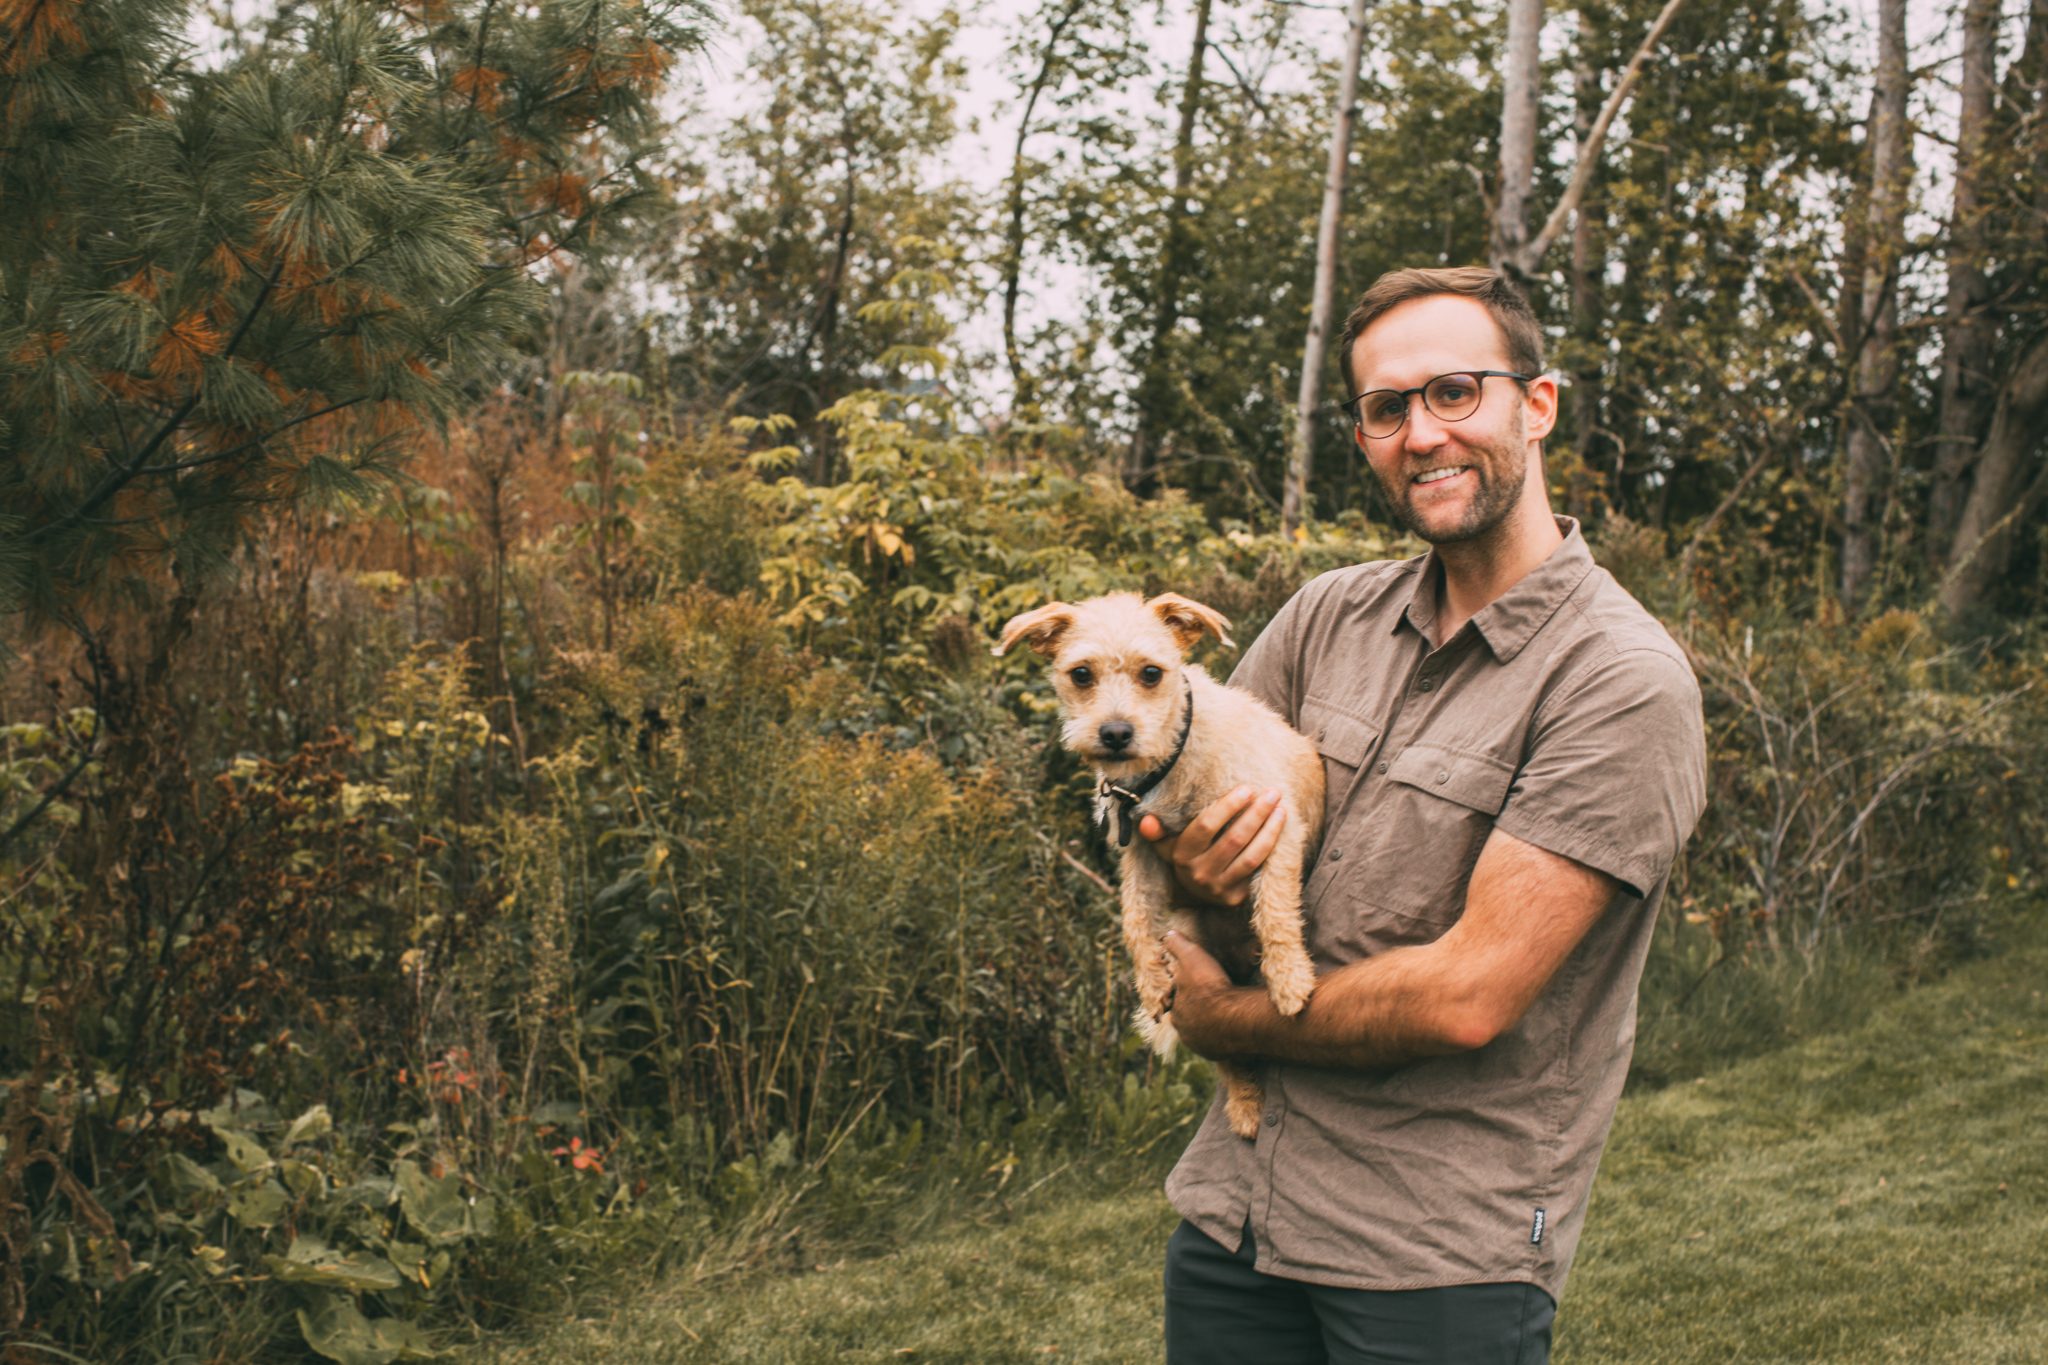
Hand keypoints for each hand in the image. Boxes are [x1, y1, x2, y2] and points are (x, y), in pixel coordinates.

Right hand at [1137, 786, 1286, 907]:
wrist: (1194, 894)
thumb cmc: (1184, 857)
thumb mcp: (1166, 845)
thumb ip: (1156, 832)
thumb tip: (1146, 821)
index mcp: (1181, 855)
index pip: (1205, 827)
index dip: (1227, 807)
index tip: (1246, 789)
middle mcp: (1199, 873)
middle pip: (1234, 839)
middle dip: (1256, 814)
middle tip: (1272, 793)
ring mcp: (1219, 887)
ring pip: (1251, 856)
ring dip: (1269, 831)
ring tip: (1281, 809)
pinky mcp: (1235, 897)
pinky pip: (1258, 870)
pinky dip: (1271, 848)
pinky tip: (1279, 829)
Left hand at [1162, 929, 1249, 1057]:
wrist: (1234, 1018)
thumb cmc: (1210, 987)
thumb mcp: (1192, 957)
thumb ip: (1178, 946)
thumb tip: (1167, 935)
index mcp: (1176, 1011)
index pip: (1177, 1002)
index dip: (1185, 994)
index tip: (1197, 988)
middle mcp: (1185, 1033)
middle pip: (1189, 1020)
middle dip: (1197, 1012)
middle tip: (1212, 1003)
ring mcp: (1202, 1046)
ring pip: (1203, 1034)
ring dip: (1211, 1026)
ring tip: (1225, 1015)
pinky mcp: (1219, 1054)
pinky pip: (1220, 1045)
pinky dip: (1224, 1038)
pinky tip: (1233, 1028)